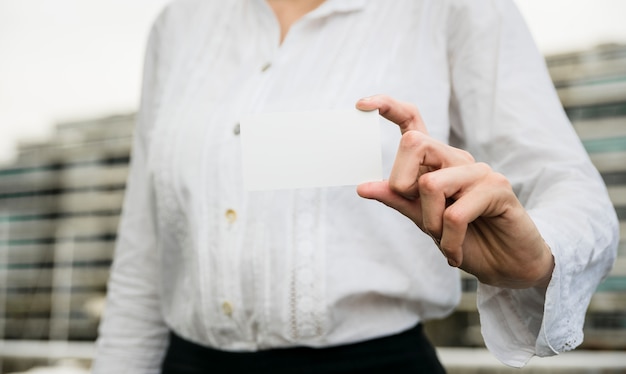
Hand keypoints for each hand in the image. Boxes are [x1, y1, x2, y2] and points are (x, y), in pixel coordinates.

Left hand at [356, 95, 553, 288]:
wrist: (506, 264)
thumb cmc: (466, 238)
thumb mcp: (424, 219)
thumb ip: (398, 199)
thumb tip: (363, 187)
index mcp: (436, 162)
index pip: (412, 121)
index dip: (387, 107)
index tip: (361, 104)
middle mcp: (457, 159)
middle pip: (414, 143)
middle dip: (402, 184)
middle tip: (420, 214)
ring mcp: (479, 171)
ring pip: (431, 184)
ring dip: (430, 223)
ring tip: (444, 238)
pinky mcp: (498, 188)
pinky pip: (454, 214)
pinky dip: (449, 241)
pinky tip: (455, 253)